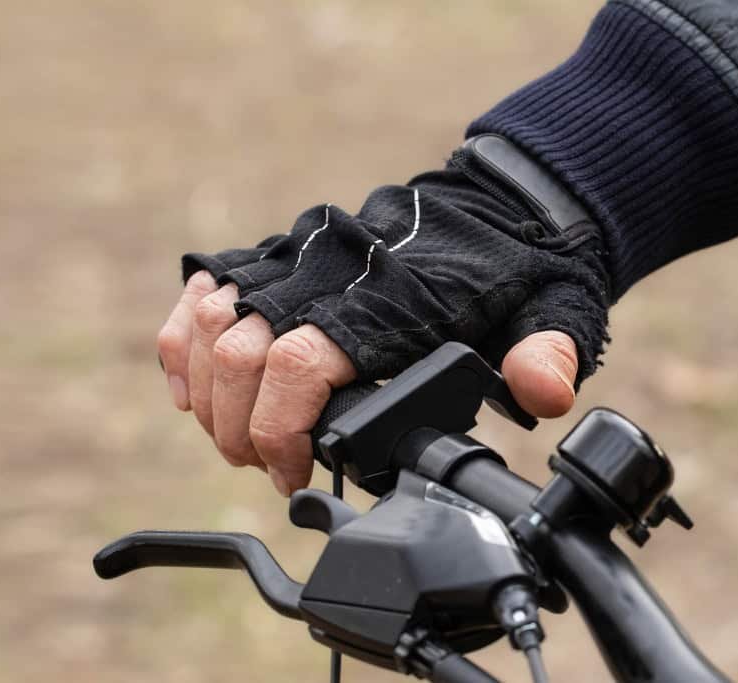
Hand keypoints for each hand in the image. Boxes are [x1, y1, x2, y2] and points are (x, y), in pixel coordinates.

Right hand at [158, 272, 582, 496]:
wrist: (497, 208)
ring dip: (210, 395)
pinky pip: (204, 292)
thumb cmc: (518, 273)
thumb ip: (547, 355)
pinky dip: (185, 344)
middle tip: (269, 468)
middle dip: (239, 429)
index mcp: (387, 298)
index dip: (279, 432)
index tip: (293, 473)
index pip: (299, 365)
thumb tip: (542, 391)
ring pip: (213, 323)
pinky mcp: (282, 250)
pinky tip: (193, 392)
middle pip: (241, 352)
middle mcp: (329, 272)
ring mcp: (299, 255)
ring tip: (240, 441)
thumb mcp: (552, 313)